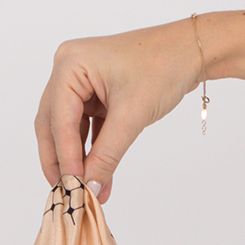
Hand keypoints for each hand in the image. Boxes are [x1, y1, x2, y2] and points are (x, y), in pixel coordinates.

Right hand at [34, 19, 199, 203]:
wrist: (191, 52)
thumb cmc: (163, 67)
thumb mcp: (131, 115)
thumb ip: (107, 154)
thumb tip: (89, 187)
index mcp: (69, 64)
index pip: (59, 120)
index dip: (65, 157)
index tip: (71, 187)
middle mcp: (68, 70)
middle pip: (53, 124)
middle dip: (61, 159)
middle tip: (67, 191)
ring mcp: (81, 82)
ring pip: (69, 129)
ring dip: (78, 159)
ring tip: (85, 188)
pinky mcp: (96, 94)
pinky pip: (87, 128)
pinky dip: (93, 150)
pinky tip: (99, 175)